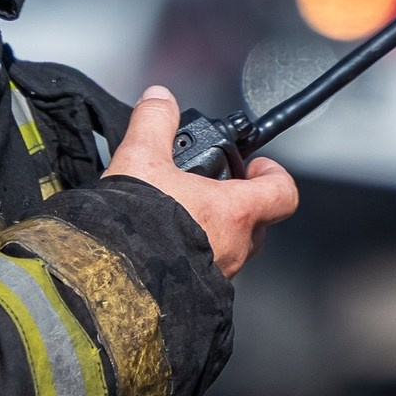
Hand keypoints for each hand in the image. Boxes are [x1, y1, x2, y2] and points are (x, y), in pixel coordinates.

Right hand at [104, 86, 297, 276]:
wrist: (113, 280)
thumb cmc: (137, 225)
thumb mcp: (141, 159)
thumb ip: (155, 123)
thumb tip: (160, 99)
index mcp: (234, 212)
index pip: (282, 193)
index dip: (273, 175)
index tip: (256, 166)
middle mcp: (235, 248)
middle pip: (257, 223)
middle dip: (238, 205)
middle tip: (211, 191)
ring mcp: (218, 276)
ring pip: (230, 250)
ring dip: (212, 233)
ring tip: (178, 218)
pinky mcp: (195, 296)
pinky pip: (205, 272)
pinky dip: (191, 258)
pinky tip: (161, 247)